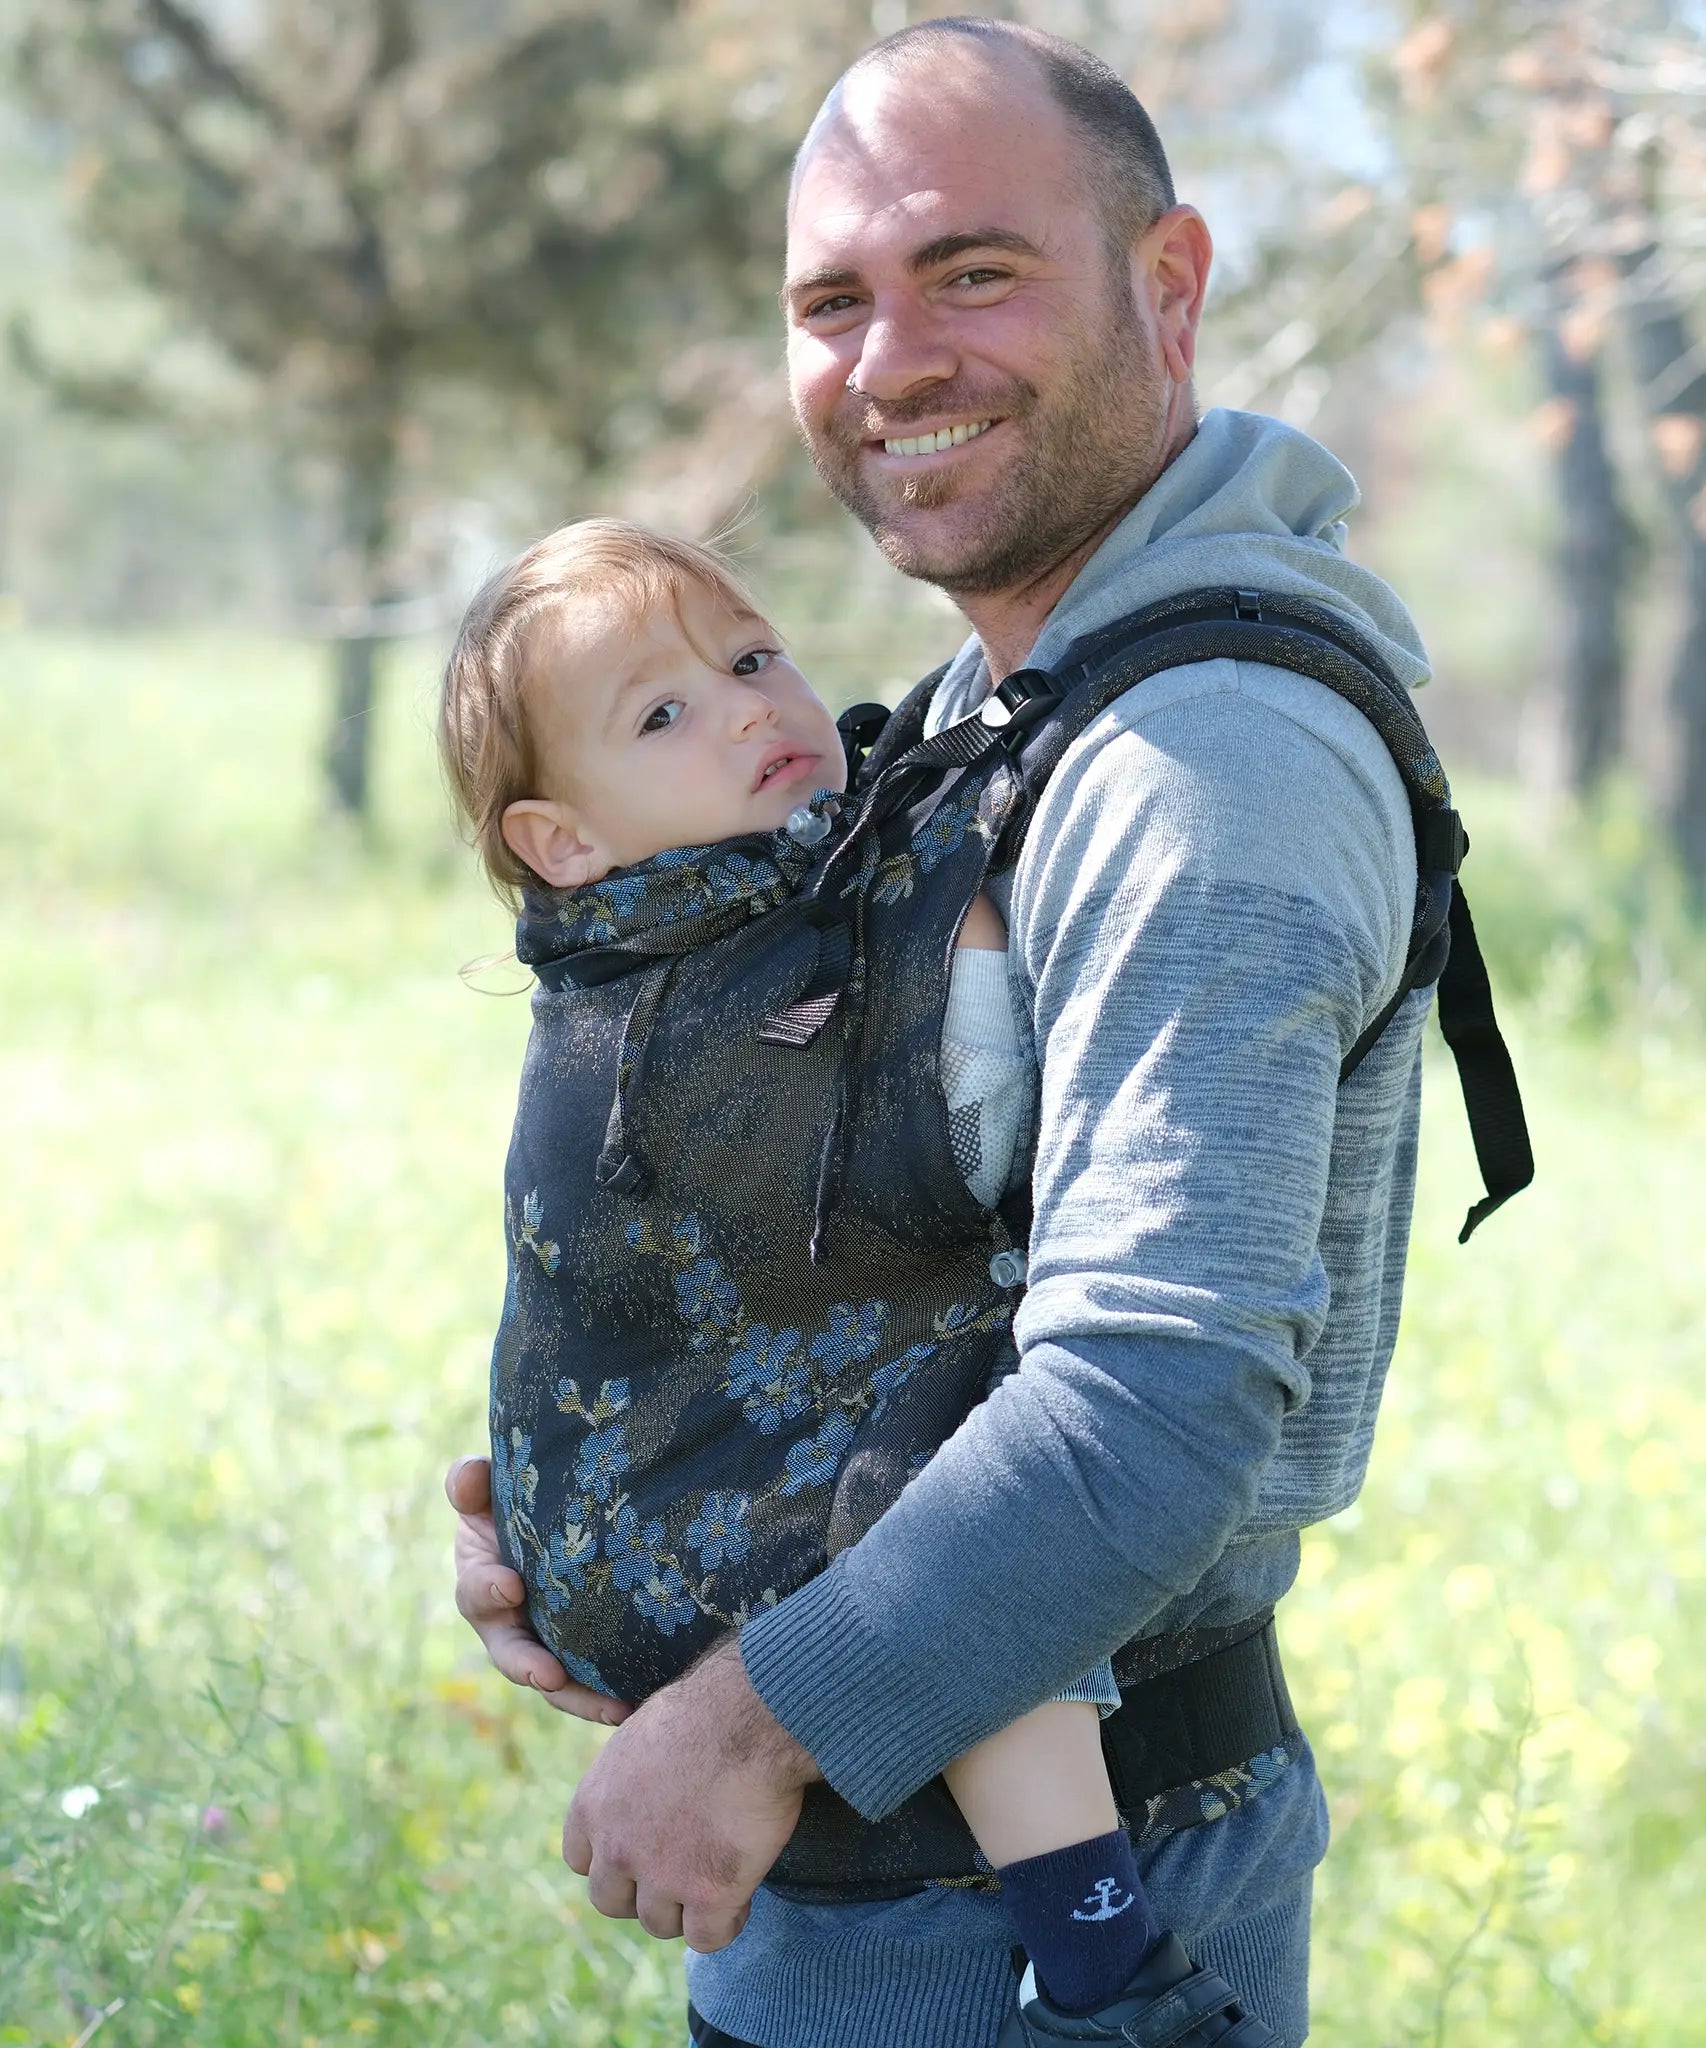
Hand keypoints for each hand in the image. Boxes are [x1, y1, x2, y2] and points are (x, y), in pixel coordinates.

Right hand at [446, 1454, 631, 1725]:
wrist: (554, 1520)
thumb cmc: (513, 1503)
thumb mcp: (486, 1490)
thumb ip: (472, 1483)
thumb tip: (471, 1473)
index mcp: (481, 1584)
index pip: (478, 1592)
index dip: (490, 1590)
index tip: (512, 1586)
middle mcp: (507, 1625)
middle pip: (512, 1655)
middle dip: (529, 1667)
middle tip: (550, 1676)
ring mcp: (544, 1644)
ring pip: (556, 1681)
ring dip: (581, 1698)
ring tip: (616, 1709)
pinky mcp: (580, 1656)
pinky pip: (592, 1683)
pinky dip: (610, 1696)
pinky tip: (639, 1702)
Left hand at [564, 1635, 820, 1951]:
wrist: (750, 1714)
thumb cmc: (705, 1709)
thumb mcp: (639, 1737)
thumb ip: (627, 1781)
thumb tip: (639, 1790)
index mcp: (593, 1805)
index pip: (581, 1860)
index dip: (612, 1860)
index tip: (641, 1851)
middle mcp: (617, 1847)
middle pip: (612, 1901)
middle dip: (643, 1890)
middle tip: (682, 1868)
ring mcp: (661, 1876)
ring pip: (660, 1923)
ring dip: (686, 1908)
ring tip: (718, 1877)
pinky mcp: (709, 1894)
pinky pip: (708, 1938)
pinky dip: (725, 1922)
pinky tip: (743, 1894)